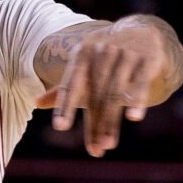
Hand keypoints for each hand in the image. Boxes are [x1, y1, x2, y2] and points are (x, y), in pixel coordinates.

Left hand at [41, 19, 175, 156]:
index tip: (59, 126)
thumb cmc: (107, 57)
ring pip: (116, 93)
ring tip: (108, 144)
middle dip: (95, 124)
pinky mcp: (147, 59)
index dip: (65, 106)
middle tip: (95, 150)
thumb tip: (35, 102)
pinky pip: (140, 82)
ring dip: (111, 121)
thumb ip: (64, 88)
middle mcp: (102, 51)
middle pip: (95, 95)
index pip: (71, 84)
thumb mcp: (85, 68)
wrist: (142, 32)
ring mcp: (125, 53)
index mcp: (82, 54)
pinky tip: (134, 117)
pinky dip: (137, 99)